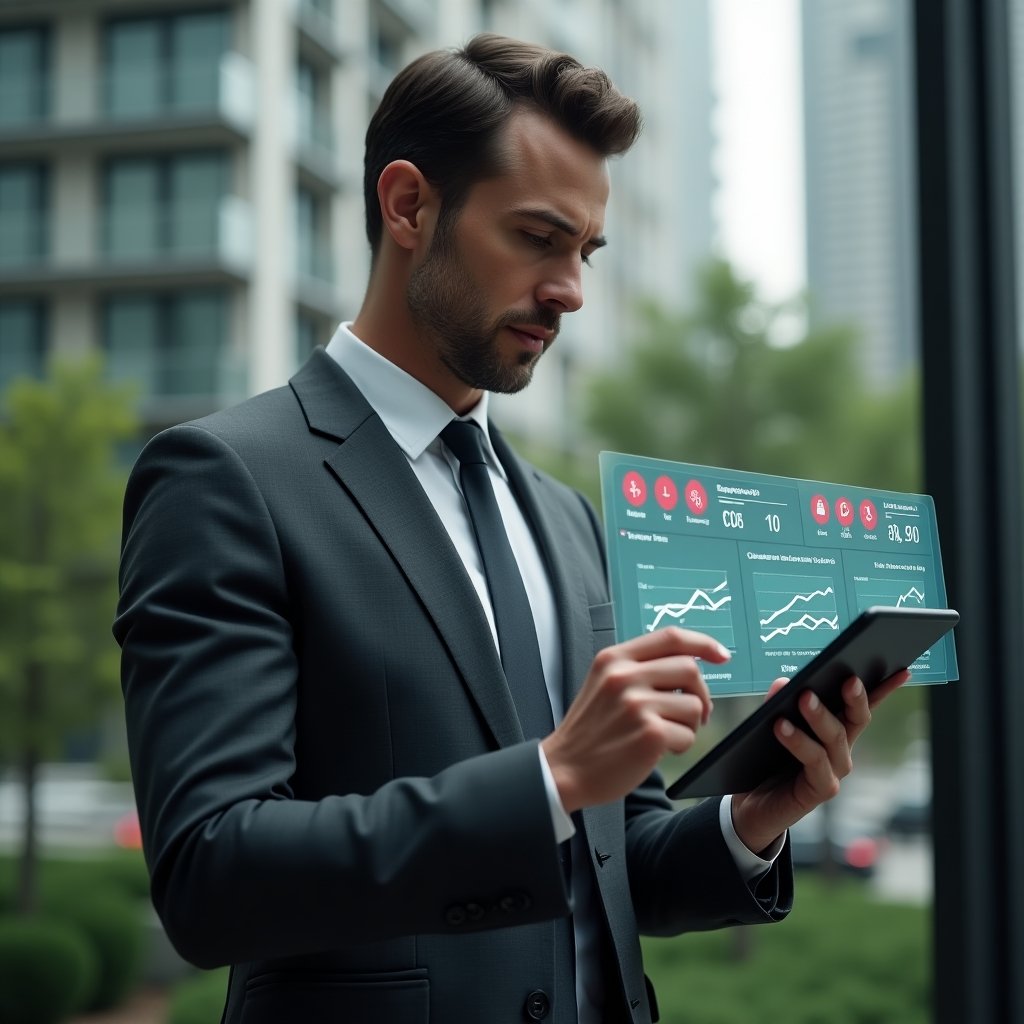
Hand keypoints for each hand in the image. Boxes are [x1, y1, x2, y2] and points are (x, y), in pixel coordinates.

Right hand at [542, 628, 726, 813]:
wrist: (564, 769)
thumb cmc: (591, 731)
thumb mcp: (603, 684)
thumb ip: (638, 668)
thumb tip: (689, 662)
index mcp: (614, 658)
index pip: (671, 637)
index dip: (703, 643)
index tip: (722, 656)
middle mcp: (624, 676)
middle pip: (689, 669)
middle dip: (700, 693)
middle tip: (692, 713)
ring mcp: (636, 704)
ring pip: (694, 705)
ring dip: (689, 724)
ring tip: (666, 734)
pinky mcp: (649, 733)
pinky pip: (688, 735)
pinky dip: (680, 746)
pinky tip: (657, 750)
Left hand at [730, 669, 910, 853]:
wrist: (753, 805)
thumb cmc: (765, 761)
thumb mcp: (769, 725)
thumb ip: (777, 704)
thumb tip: (785, 682)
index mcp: (834, 729)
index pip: (861, 705)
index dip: (883, 688)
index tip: (901, 669)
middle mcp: (841, 749)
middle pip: (856, 718)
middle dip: (855, 697)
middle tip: (848, 678)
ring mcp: (834, 770)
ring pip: (835, 737)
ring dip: (819, 715)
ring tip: (802, 696)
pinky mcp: (821, 789)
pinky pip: (814, 761)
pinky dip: (798, 741)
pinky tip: (780, 726)